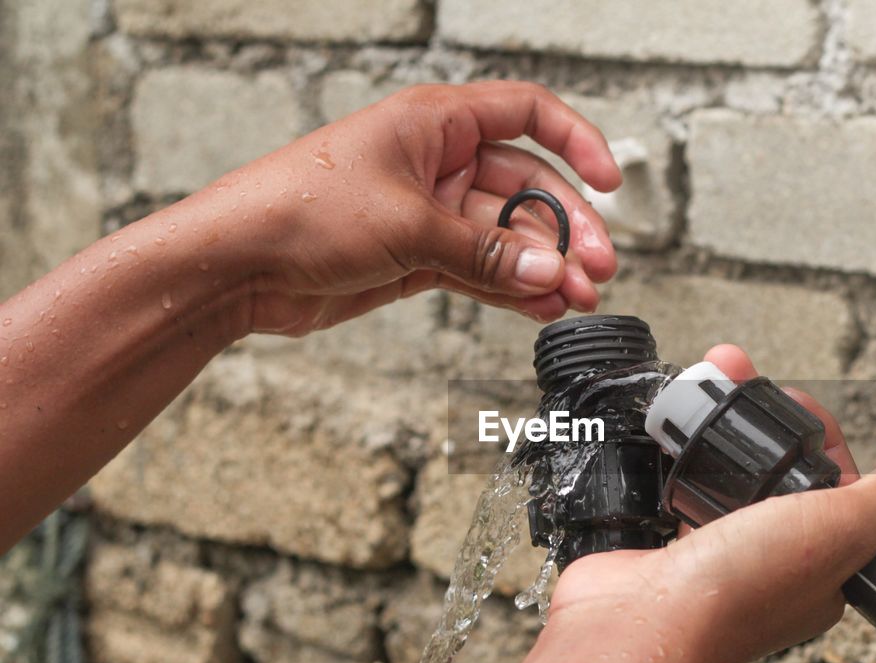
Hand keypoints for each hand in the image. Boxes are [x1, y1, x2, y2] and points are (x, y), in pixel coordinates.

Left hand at [185, 81, 621, 335]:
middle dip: (565, 228)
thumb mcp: (408, 226)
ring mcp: (429, 211)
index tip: (610, 181)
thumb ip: (486, 254)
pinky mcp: (418, 257)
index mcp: (434, 123)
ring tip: (576, 297)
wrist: (237, 264)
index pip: (527, 114)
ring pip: (507, 237)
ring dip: (544, 268)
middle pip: (527, 187)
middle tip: (596, 267)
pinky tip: (541, 307)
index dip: (576, 142)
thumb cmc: (297, 210)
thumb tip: (549, 271)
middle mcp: (436, 162)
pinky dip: (511, 289)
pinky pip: (481, 270)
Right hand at [547, 345, 875, 662]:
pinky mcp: (674, 549)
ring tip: (700, 381)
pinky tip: (672, 431)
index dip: (816, 433)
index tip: (792, 400)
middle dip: (758, 415)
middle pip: (778, 471)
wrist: (643, 621)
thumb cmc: (740, 590)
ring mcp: (721, 556)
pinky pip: (684, 489)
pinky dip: (679, 455)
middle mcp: (775, 563)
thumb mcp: (840, 527)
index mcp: (825, 567)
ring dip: (716, 424)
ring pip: (730, 475)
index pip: (836, 482)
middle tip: (734, 371)